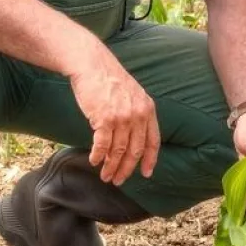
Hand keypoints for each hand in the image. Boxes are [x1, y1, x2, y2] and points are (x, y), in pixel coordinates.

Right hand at [66, 43, 159, 186]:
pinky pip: (102, 145)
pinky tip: (94, 161)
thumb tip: (133, 138)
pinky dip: (98, 156)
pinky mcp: (104, 118)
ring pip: (118, 151)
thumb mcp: (133, 94)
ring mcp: (122, 117)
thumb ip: (137, 114)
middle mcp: (138, 115)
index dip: (150, 160)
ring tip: (105, 175)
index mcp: (148, 109)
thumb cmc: (109, 80)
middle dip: (127, 169)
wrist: (92, 65)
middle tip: (118, 180)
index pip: (153, 141)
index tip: (146, 174)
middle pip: (135, 150)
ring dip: (111, 166)